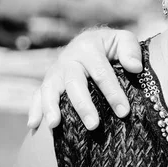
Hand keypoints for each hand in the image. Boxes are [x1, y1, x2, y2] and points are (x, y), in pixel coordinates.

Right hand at [27, 27, 142, 129]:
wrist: (90, 42)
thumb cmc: (111, 46)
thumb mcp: (123, 40)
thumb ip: (131, 50)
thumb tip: (134, 67)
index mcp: (88, 47)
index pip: (101, 73)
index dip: (113, 93)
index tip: (124, 112)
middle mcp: (68, 58)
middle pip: (74, 83)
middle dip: (83, 105)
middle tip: (94, 125)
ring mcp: (56, 71)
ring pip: (50, 88)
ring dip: (51, 107)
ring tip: (55, 125)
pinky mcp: (48, 82)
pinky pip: (37, 95)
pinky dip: (34, 110)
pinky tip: (33, 126)